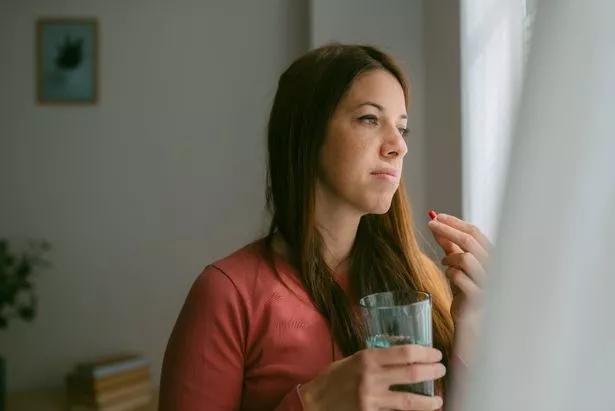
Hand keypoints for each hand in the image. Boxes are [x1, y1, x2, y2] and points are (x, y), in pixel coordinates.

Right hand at [299, 345, 445, 410]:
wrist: (314, 403)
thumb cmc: (333, 379)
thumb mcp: (352, 360)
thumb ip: (375, 359)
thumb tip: (402, 355)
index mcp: (367, 358)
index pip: (405, 352)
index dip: (425, 353)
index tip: (435, 354)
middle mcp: (371, 377)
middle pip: (412, 373)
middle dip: (432, 372)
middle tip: (441, 370)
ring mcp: (371, 399)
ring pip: (408, 401)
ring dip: (428, 400)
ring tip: (438, 400)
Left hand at [427, 213, 491, 363]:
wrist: (471, 320)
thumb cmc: (465, 290)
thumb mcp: (456, 264)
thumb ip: (449, 245)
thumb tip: (435, 224)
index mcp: (491, 256)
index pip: (475, 232)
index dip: (455, 222)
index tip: (436, 216)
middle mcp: (494, 267)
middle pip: (470, 241)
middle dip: (447, 229)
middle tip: (430, 224)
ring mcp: (488, 282)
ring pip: (467, 258)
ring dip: (450, 256)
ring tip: (445, 261)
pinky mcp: (478, 297)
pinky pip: (460, 277)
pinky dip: (450, 272)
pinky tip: (448, 275)